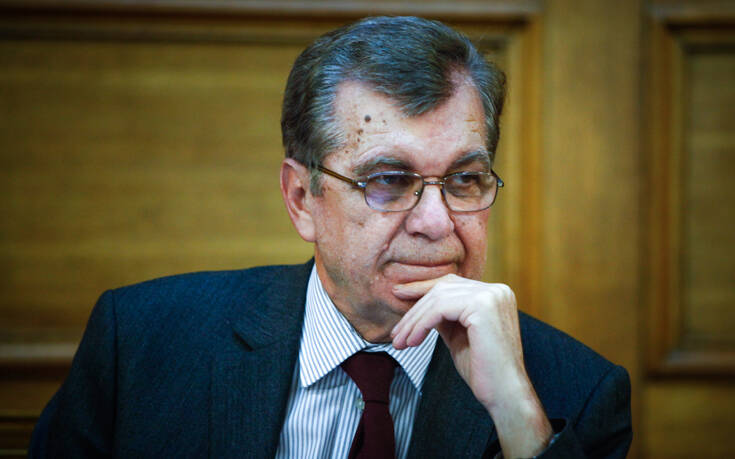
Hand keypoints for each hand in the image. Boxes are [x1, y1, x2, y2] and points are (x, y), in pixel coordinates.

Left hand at [390, 274, 551, 457]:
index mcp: (494, 293)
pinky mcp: (482, 306)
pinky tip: (412, 341)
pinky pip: (440, 309)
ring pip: (437, 298)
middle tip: (395, 332)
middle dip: (414, 310)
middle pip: (442, 288)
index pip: (450, 283)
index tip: (398, 296)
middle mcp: (496, 289)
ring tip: (400, 342)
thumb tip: (417, 305)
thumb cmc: (482, 369)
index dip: (422, 289)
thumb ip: (443, 316)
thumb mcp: (458, 334)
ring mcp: (491, 295)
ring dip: (413, 321)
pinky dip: (421, 325)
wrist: (504, 394)